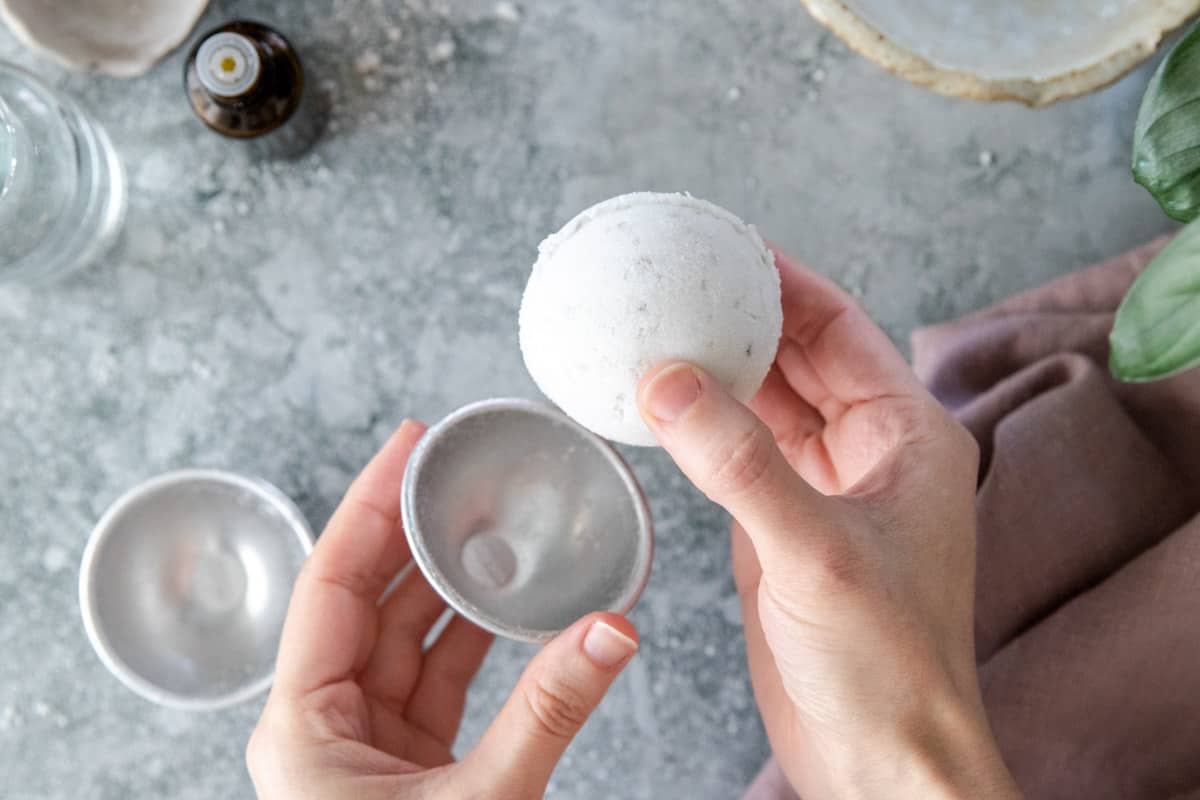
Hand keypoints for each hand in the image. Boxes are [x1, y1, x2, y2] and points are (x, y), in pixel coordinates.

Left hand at [248, 420, 639, 799]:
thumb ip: (550, 712)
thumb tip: (614, 631)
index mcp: (301, 726)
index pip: (330, 584)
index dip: (369, 505)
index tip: (407, 446)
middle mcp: (321, 724)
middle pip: (366, 600)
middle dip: (415, 534)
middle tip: (458, 473)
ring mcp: (362, 742)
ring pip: (404, 637)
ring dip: (448, 584)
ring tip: (490, 526)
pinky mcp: (404, 763)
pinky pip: (433, 678)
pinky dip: (470, 640)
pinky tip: (506, 603)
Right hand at [637, 253, 1021, 798]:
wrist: (878, 754)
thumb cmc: (888, 662)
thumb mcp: (815, 550)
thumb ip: (740, 462)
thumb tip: (667, 382)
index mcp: (906, 435)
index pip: (840, 329)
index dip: (784, 281)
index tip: (724, 246)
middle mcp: (867, 452)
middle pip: (797, 357)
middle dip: (740, 317)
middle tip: (674, 280)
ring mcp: (821, 489)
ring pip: (763, 404)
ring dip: (715, 370)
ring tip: (655, 330)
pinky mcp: (781, 527)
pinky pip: (736, 455)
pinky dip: (698, 427)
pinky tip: (658, 407)